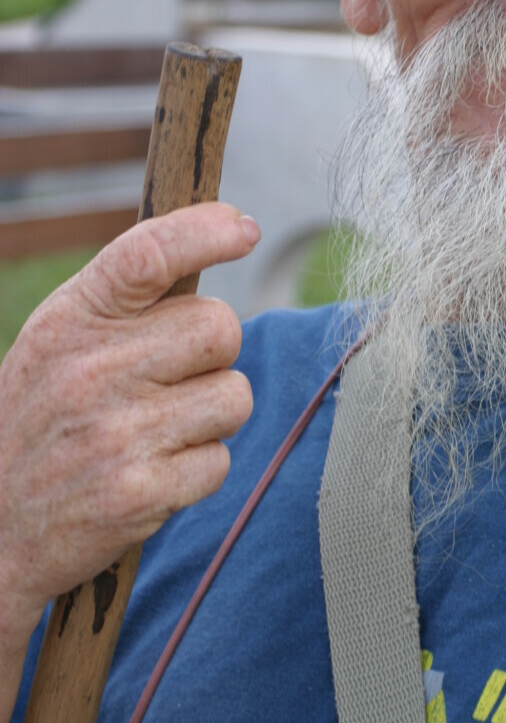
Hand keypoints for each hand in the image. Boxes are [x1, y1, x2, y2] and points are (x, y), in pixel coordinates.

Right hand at [0, 202, 259, 652]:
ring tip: (158, 428)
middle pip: (220, 327)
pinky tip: (152, 471)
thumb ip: (126, 297)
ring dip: (211, 414)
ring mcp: (117, 433)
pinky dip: (197, 470)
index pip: (148, 254)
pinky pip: (220, 461)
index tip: (243, 229)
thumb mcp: (60, 339)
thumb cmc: (45, 415)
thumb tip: (227, 234)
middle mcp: (93, 369)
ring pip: (234, 396)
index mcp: (72, 319)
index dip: (205, 233)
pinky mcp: (139, 492)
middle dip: (213, 353)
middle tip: (173, 376)